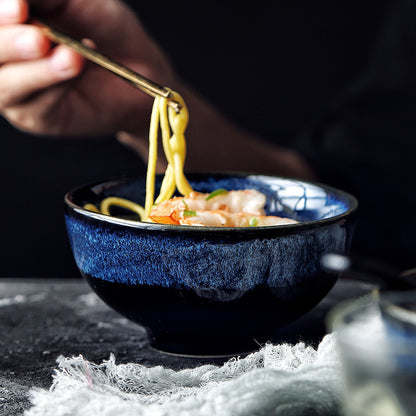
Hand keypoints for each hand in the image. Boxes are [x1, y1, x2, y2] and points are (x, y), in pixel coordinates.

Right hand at [0, 0, 174, 137]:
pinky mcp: (37, 119)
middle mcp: (3, 56)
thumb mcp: (76, 0)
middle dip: (9, 43)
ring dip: (36, 71)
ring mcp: (16, 89)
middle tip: (40, 38)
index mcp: (8, 23)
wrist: (140, 68)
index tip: (20, 7)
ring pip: (3, 84)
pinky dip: (56, 87)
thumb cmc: (106, 29)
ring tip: (70, 57)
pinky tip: (78, 70)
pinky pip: (35, 106)